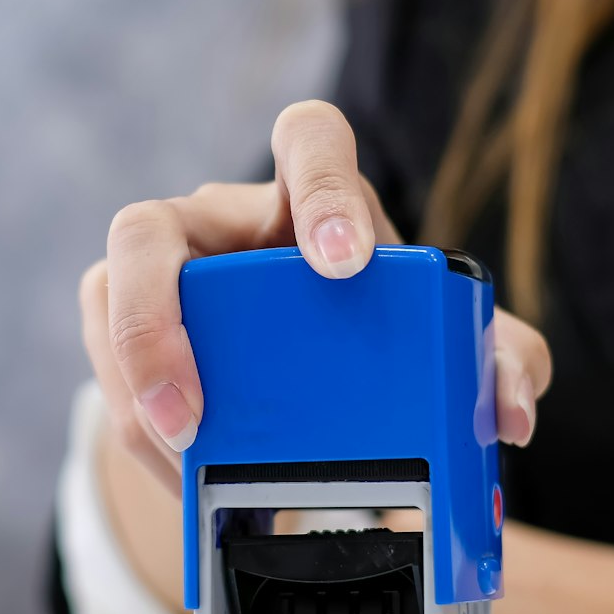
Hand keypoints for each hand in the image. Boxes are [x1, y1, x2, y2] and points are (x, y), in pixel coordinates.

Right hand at [80, 100, 553, 494]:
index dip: (320, 184)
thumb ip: (501, 360)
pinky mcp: (123, 327)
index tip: (344, 262)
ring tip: (183, 450)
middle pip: (149, 226)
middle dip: (159, 318)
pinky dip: (138, 430)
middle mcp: (222, 222)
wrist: (314, 382)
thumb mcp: (449, 344)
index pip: (308, 138)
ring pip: (111, 297)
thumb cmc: (378, 331)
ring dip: (133, 383)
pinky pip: (105, 370)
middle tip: (196, 408)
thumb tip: (508, 413)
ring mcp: (162, 271)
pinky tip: (180, 474)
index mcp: (312, 197)